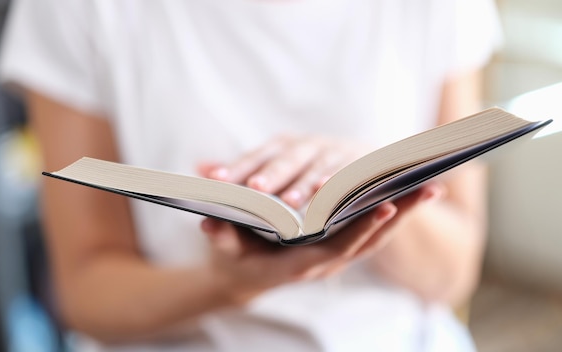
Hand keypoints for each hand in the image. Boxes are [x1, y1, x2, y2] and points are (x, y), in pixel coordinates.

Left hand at [197, 134, 371, 208]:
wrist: (361, 165)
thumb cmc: (308, 171)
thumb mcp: (276, 168)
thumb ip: (243, 171)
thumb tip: (200, 168)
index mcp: (281, 147)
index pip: (255, 157)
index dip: (237, 167)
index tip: (215, 181)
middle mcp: (305, 145)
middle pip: (285, 159)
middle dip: (271, 174)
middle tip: (255, 189)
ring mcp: (332, 152)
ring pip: (315, 167)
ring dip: (303, 183)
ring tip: (290, 202)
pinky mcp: (357, 162)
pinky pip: (347, 173)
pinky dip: (338, 181)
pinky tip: (328, 193)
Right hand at [200, 183, 443, 304]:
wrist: (243, 276)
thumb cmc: (234, 258)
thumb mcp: (224, 248)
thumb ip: (221, 236)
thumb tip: (209, 223)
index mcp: (299, 264)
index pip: (336, 248)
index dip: (359, 230)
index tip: (384, 207)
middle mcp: (323, 263)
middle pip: (367, 241)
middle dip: (397, 216)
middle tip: (426, 189)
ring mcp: (334, 256)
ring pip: (375, 237)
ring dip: (403, 214)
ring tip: (430, 186)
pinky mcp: (339, 245)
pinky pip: (370, 232)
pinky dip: (393, 214)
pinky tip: (410, 193)